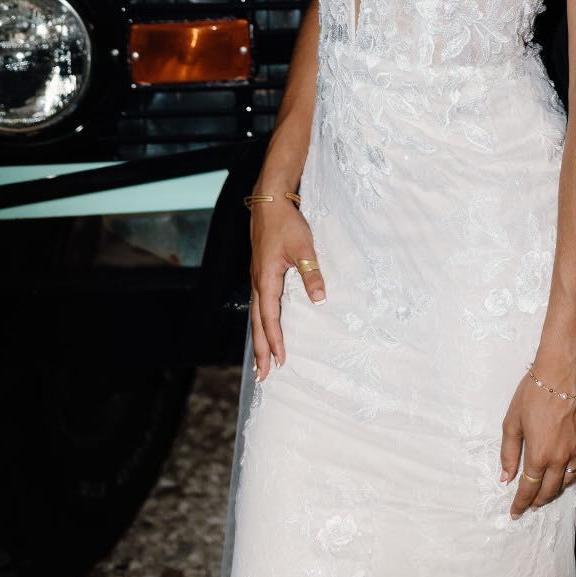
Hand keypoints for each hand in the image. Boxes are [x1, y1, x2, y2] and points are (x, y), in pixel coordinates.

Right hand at [248, 195, 326, 379]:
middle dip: (260, 349)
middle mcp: (258, 282)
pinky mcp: (261, 270)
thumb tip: (320, 300)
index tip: (280, 361)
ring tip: (260, 359)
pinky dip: (260, 320)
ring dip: (259, 337)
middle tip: (262, 375)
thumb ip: (311, 273)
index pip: (269, 318)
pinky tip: (265, 324)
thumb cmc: (286, 223)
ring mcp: (258, 276)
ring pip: (255, 314)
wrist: (269, 201)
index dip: (275, 340)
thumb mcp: (303, 247)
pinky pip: (258, 302)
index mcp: (266, 280)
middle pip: (257, 323)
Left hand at [499, 375, 575, 519]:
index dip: (521, 504)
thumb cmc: (533, 393)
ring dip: (556, 488)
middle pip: (550, 491)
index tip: (515, 514)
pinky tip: (566, 468)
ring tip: (548, 488)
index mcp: (539, 455)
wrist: (563, 370)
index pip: (529, 489)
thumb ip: (509, 453)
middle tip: (531, 504)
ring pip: (568, 480)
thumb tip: (506, 478)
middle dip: (538, 501)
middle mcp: (561, 458)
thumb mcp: (512, 421)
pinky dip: (573, 471)